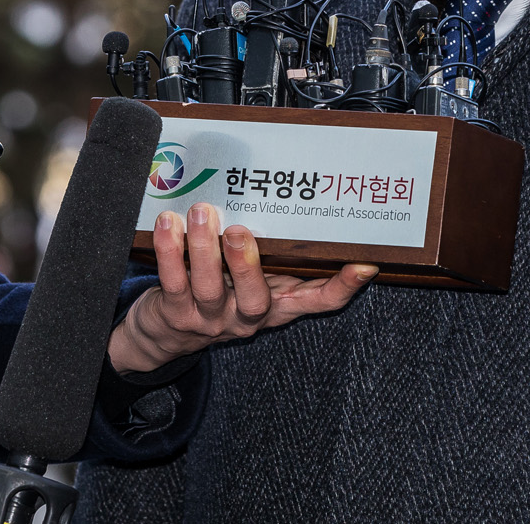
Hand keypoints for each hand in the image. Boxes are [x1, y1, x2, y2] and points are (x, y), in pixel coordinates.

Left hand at [107, 202, 376, 373]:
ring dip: (203, 248)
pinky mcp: (175, 313)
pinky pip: (172, 281)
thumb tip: (292, 196)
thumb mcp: (254, 277)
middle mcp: (247, 317)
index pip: (318, 302)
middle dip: (246, 265)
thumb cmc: (220, 290)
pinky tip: (169, 224)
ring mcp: (210, 318)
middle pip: (255, 301)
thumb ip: (274, 251)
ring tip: (203, 213)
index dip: (341, 288)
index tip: (363, 264)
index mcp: (276, 305)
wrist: (166, 333)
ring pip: (208, 288)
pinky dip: (170, 251)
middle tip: (239, 230)